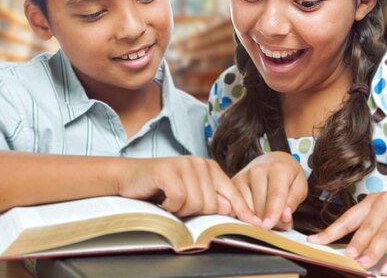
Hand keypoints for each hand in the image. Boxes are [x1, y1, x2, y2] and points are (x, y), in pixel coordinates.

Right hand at [117, 156, 261, 225]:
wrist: (129, 178)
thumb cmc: (161, 190)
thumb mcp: (190, 195)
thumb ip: (210, 200)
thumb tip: (229, 208)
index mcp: (210, 169)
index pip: (232, 193)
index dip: (243, 211)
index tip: (257, 224)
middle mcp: (200, 163)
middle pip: (213, 205)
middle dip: (195, 212)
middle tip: (179, 205)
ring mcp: (185, 164)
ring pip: (196, 203)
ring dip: (180, 210)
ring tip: (169, 201)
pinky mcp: (169, 169)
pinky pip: (179, 199)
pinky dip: (169, 206)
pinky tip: (161, 199)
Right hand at [232, 151, 307, 229]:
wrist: (273, 161)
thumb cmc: (288, 176)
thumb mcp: (300, 186)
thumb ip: (293, 201)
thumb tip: (284, 217)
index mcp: (278, 169)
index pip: (275, 195)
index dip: (273, 213)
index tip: (268, 226)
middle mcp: (257, 171)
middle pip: (259, 206)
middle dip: (268, 221)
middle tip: (278, 222)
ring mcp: (243, 177)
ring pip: (246, 209)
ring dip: (256, 220)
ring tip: (267, 216)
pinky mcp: (232, 184)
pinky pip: (235, 208)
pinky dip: (245, 216)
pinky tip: (254, 214)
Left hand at [308, 190, 386, 274]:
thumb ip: (374, 229)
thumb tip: (354, 249)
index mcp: (374, 201)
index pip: (348, 217)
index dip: (331, 230)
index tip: (315, 240)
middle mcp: (385, 202)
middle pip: (364, 227)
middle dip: (352, 244)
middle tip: (343, 257)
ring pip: (381, 234)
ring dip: (371, 252)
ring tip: (362, 265)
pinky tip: (386, 267)